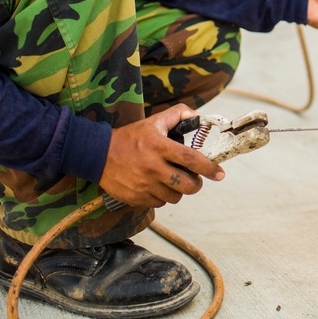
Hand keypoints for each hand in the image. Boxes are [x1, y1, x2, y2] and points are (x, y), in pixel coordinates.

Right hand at [99, 105, 224, 208]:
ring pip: (174, 197)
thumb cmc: (129, 137)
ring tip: (172, 181)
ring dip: (178, 191)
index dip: (209, 168)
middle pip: (187, 184)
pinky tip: (157, 186)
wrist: (97, 154)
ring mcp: (143, 185)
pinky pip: (159, 203)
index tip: (220, 173)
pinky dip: (163, 197)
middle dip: (196, 184)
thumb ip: (177, 115)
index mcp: (159, 146)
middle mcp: (152, 167)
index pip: (191, 159)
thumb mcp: (153, 122)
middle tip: (194, 179)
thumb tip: (197, 115)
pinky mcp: (136, 197)